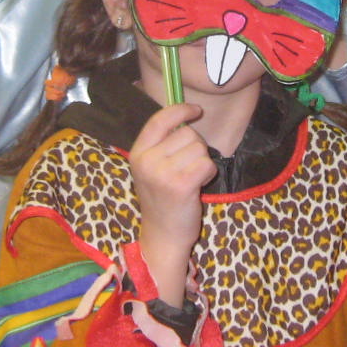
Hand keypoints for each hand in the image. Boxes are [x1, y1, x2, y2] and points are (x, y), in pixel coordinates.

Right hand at [128, 102, 214, 305]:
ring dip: (202, 162)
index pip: (160, 119)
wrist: (163, 236)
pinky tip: (197, 186)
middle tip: (186, 169)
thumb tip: (185, 113)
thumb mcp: (151, 168)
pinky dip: (208, 174)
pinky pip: (207, 164)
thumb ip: (162, 144)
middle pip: (188, 134)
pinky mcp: (181, 185)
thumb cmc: (162, 200)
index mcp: (138, 152)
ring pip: (200, 148)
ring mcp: (162, 173)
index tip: (195, 110)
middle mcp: (147, 160)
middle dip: (195, 148)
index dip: (181, 110)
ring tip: (190, 179)